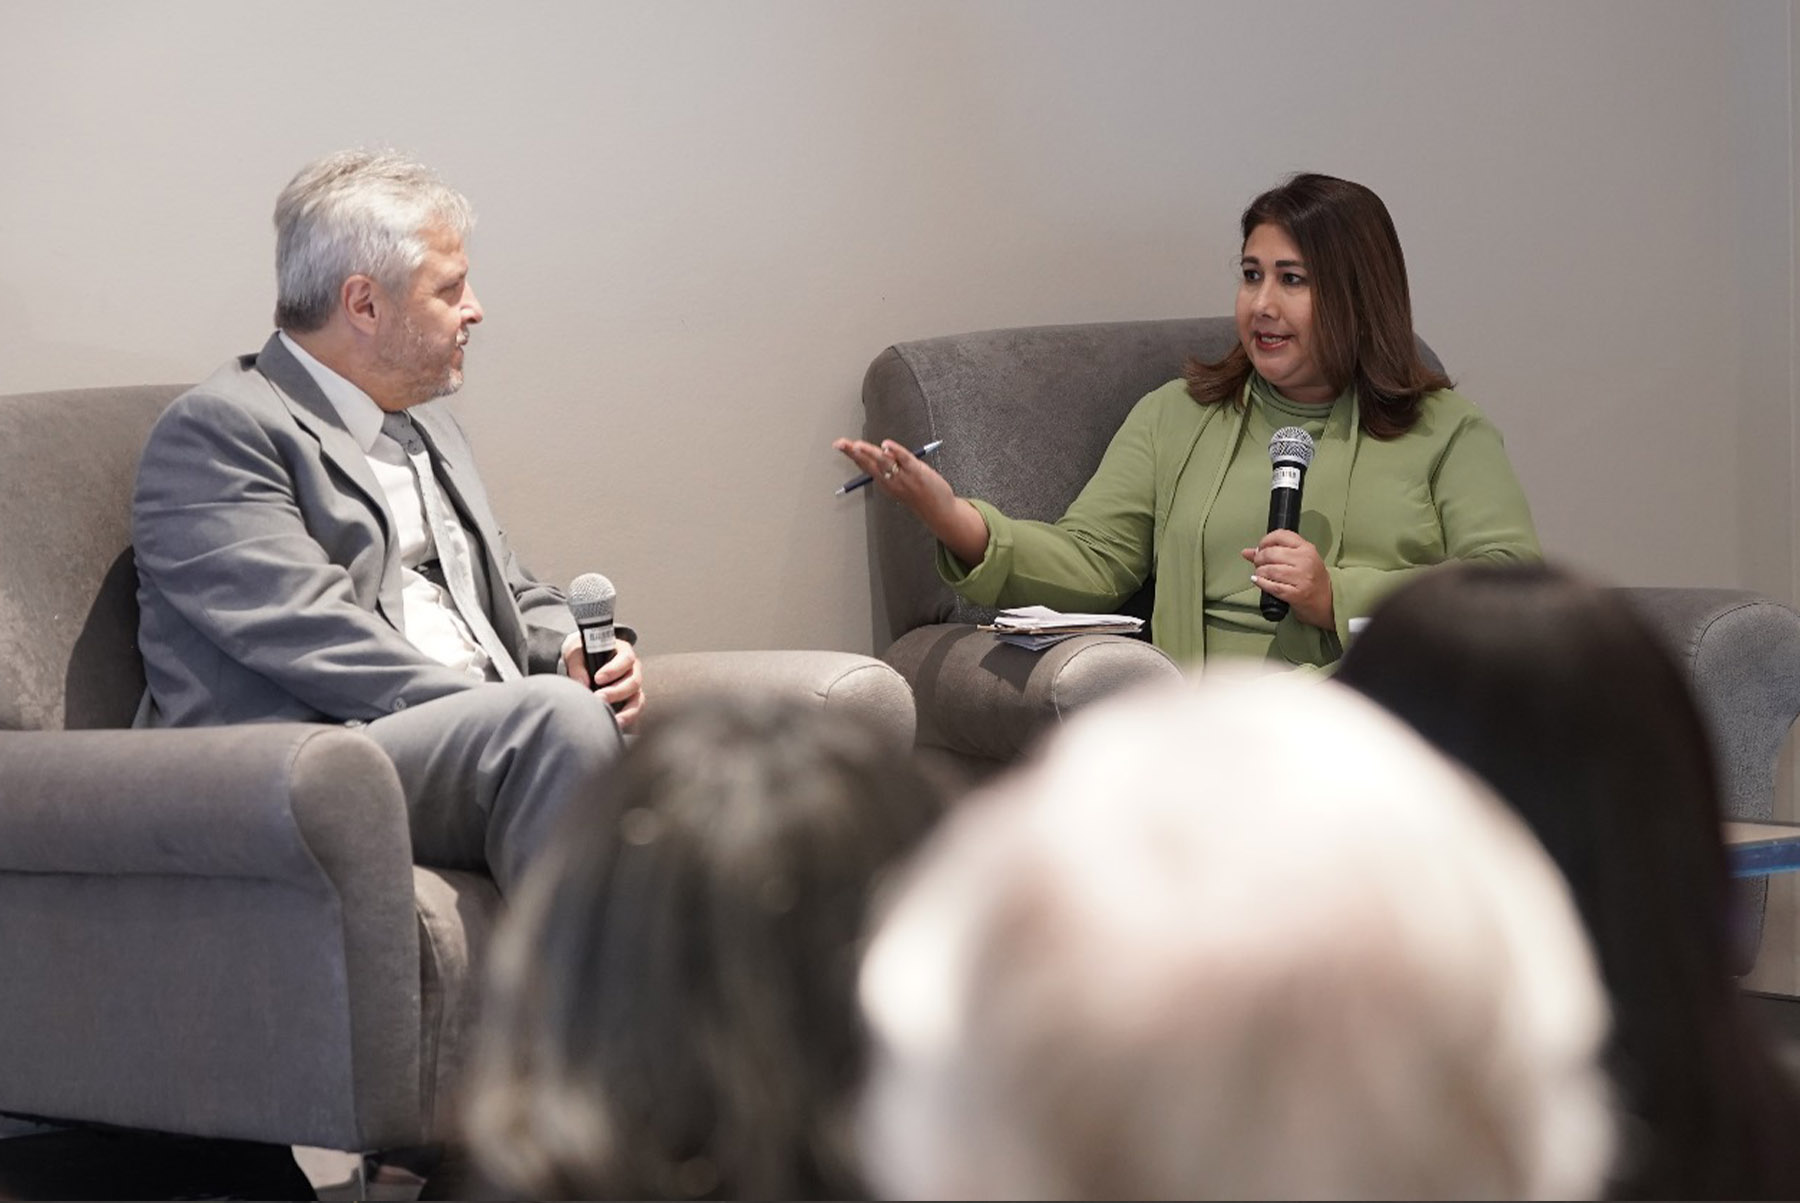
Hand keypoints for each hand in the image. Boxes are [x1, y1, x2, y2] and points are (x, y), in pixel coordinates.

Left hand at [561, 632, 644, 730]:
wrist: (583, 662)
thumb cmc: (582, 655)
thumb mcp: (576, 654)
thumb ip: (578, 666)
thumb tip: (582, 683)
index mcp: (623, 652)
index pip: (626, 659)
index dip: (614, 669)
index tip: (598, 678)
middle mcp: (633, 670)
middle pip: (633, 682)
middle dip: (616, 692)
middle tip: (599, 698)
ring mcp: (634, 687)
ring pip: (638, 700)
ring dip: (626, 711)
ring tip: (612, 720)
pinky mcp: (631, 702)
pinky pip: (634, 712)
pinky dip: (627, 719)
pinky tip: (616, 725)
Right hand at [832, 437, 988, 565]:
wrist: (938, 511)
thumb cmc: (921, 497)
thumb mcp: (901, 485)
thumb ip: (892, 470)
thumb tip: (885, 452)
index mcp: (885, 483)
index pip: (865, 465)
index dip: (852, 454)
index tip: (840, 445)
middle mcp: (891, 480)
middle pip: (869, 463)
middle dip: (853, 452)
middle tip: (841, 444)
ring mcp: (903, 476)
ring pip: (883, 461)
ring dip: (869, 452)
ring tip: (857, 445)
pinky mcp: (917, 471)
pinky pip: (903, 458)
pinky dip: (895, 451)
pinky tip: (886, 445)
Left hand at [1242, 530, 1334, 629]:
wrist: (1327, 601)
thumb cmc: (1311, 578)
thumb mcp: (1299, 560)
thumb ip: (1275, 552)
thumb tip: (1247, 552)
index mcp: (1306, 548)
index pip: (1280, 535)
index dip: (1265, 541)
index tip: (1260, 548)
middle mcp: (1305, 560)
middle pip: (1271, 553)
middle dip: (1259, 558)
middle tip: (1258, 563)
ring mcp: (1301, 578)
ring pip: (1269, 570)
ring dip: (1259, 572)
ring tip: (1261, 574)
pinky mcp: (1296, 594)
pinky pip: (1271, 586)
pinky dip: (1261, 583)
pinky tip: (1258, 581)